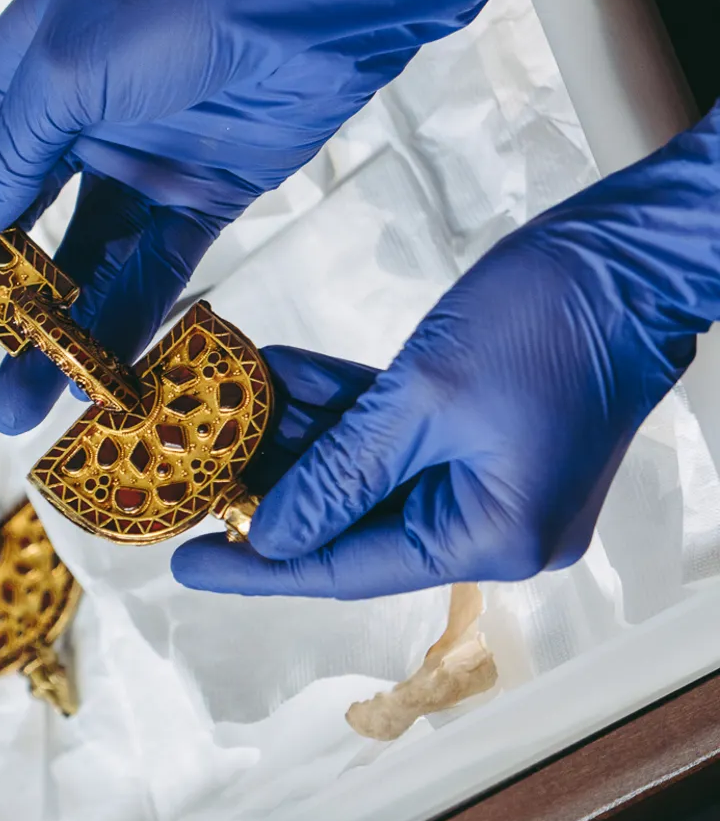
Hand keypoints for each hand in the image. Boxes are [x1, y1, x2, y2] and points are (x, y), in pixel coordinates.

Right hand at [0, 0, 572, 432]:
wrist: (305, 9)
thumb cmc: (174, 14)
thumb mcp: (66, 72)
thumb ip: (10, 151)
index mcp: (24, 66)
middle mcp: (71, 120)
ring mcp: (133, 166)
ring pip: (71, 267)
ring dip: (38, 335)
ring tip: (7, 409)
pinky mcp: (195, 201)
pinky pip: (146, 277)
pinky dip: (116, 329)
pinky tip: (84, 380)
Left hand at [174, 116, 719, 599]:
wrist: (631, 255)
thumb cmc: (548, 318)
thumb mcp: (422, 396)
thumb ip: (339, 471)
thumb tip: (274, 534)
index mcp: (493, 537)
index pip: (352, 565)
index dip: (262, 565)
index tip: (188, 562)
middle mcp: (500, 525)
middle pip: (360, 522)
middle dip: (274, 489)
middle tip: (192, 474)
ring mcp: (499, 481)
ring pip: (374, 474)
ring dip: (302, 439)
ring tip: (224, 411)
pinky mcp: (494, 435)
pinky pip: (403, 437)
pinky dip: (346, 411)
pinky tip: (282, 376)